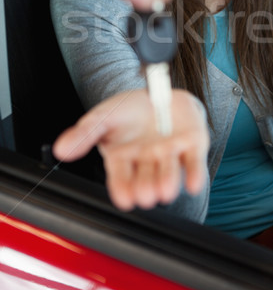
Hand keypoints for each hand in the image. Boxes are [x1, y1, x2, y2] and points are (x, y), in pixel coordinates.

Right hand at [52, 89, 209, 210]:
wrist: (160, 91)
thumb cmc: (130, 110)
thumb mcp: (104, 116)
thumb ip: (85, 133)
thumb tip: (60, 149)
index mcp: (123, 158)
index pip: (121, 178)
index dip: (122, 188)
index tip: (124, 199)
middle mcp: (147, 161)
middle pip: (146, 178)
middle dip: (146, 187)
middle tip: (145, 195)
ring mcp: (170, 154)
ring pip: (169, 172)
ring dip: (168, 182)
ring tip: (165, 190)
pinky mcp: (193, 146)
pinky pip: (194, 162)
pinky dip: (195, 173)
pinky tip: (193, 184)